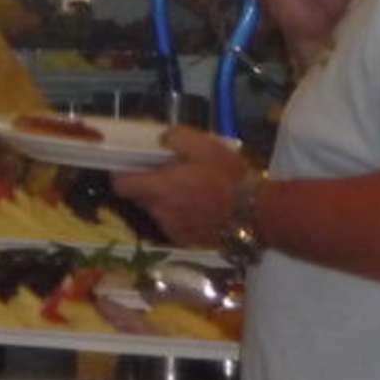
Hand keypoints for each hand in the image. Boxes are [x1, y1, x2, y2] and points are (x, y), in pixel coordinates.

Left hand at [113, 127, 250, 246]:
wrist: (259, 215)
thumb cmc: (229, 178)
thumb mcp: (206, 146)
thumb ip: (176, 137)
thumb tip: (162, 139)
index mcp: (159, 189)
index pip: (121, 185)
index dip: (121, 174)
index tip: (131, 165)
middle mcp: (159, 212)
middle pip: (139, 197)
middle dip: (147, 186)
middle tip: (167, 174)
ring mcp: (173, 230)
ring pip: (157, 211)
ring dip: (165, 202)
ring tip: (188, 191)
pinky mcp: (187, 241)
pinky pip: (173, 224)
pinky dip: (180, 216)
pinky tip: (199, 208)